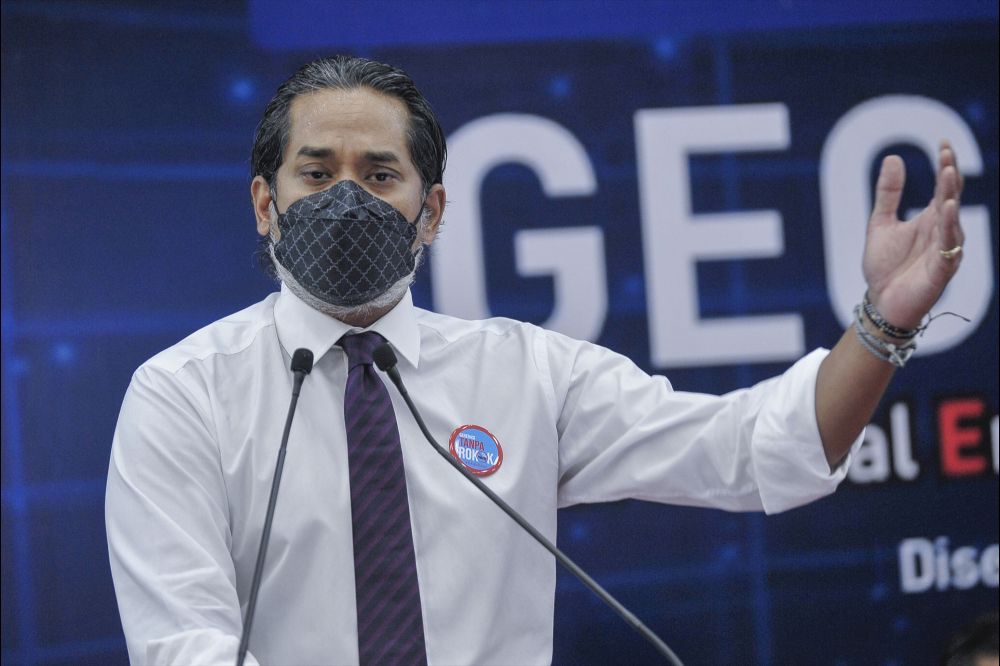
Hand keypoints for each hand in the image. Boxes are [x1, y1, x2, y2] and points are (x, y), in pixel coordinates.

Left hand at [862, 141, 964, 329]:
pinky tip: (947, 208)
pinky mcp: (942, 268)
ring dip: (950, 196)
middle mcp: (942, 230)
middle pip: (951, 197)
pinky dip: (948, 226)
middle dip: (950, 175)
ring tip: (948, 173)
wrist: (880, 302)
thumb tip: (893, 157)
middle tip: (946, 154)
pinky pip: (948, 245)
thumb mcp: (880, 223)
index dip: (945, 164)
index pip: (943, 186)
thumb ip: (888, 194)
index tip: (942, 143)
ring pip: (952, 218)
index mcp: (930, 218)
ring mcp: (944, 248)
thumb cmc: (884, 265)